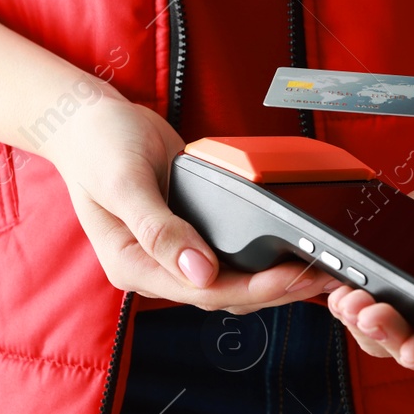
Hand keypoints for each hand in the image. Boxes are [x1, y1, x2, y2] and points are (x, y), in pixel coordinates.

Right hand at [43, 93, 337, 312]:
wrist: (90, 120)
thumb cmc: (99, 146)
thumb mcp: (125, 182)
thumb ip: (160, 229)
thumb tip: (200, 272)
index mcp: (132, 265)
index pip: (201, 291)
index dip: (252, 289)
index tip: (293, 278)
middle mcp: (154, 268)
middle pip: (222, 293)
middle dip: (273, 290)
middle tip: (323, 278)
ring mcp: (173, 253)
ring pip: (230, 281)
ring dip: (272, 279)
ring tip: (317, 270)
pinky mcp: (190, 234)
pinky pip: (230, 257)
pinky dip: (259, 257)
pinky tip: (289, 250)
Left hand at [327, 177, 413, 376]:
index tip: (413, 348)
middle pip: (397, 343)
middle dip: (383, 333)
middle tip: (372, 313)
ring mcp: (400, 300)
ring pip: (369, 326)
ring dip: (355, 317)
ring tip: (349, 298)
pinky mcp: (376, 275)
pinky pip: (350, 292)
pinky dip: (337, 291)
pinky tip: (333, 283)